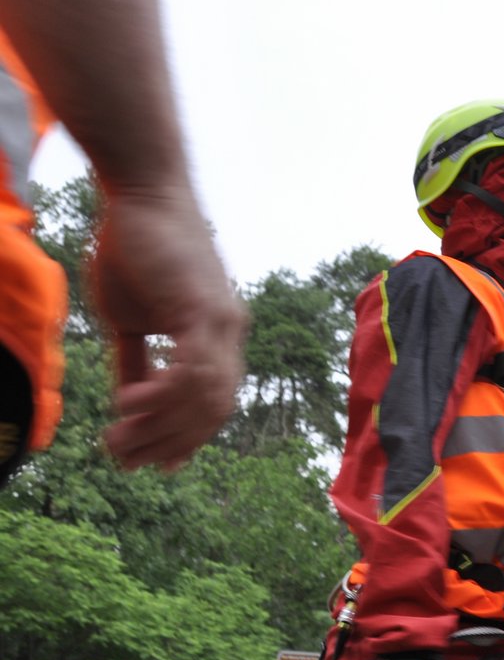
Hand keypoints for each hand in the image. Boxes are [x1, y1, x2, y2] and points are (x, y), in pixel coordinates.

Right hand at [91, 186, 246, 470]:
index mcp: (219, 337)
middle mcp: (230, 332)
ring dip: (160, 427)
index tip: (152, 465)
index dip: (186, 439)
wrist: (143, 194)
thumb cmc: (135, 248)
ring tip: (118, 441)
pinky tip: (129, 404)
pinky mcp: (203, 307)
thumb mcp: (131, 317)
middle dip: (169, 443)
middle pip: (213, 410)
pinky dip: (164, 394)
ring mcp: (221, 321)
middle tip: (125, 462)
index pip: (214, 404)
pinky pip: (193, 368)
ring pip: (204, 396)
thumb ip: (137, 360)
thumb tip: (130, 401)